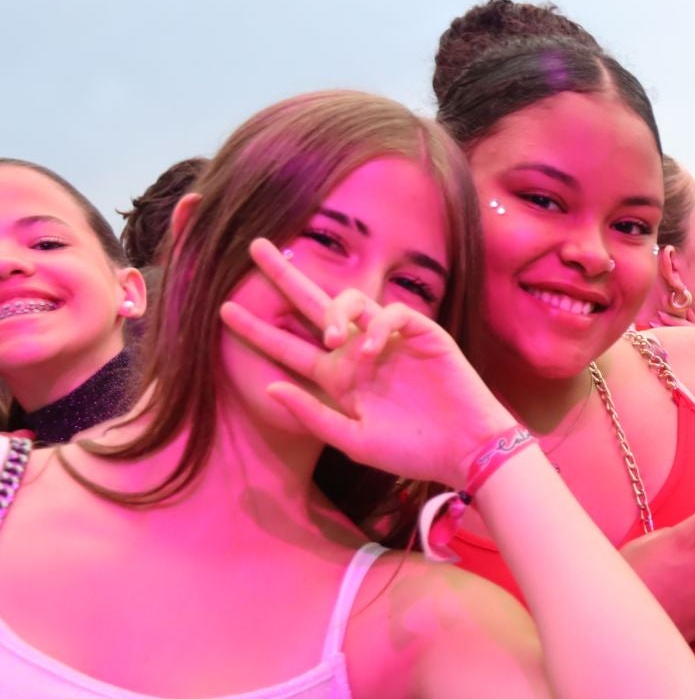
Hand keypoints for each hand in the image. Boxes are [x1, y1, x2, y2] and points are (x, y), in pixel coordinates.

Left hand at [219, 239, 512, 484]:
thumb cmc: (412, 451)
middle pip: (314, 305)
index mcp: (339, 379)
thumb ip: (311, 415)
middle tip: (256, 247)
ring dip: (335, 314)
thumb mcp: (353, 440)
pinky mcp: (421, 334)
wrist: (465, 450)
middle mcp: (359, 353)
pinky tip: (372, 350)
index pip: (290, 348)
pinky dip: (377, 327)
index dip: (257, 330)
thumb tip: (269, 385)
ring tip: (332, 340)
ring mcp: (389, 341)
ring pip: (353, 301)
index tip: (224, 311)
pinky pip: (391, 314)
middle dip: (284, 276)